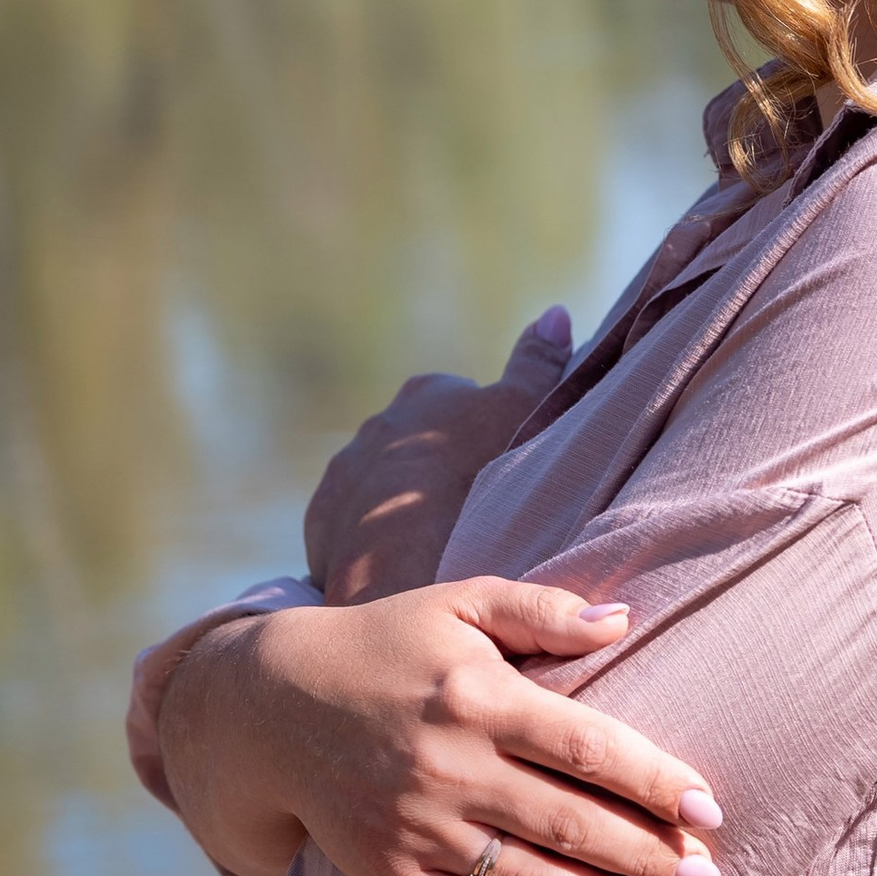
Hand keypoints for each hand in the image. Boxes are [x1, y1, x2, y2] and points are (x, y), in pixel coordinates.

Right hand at [151, 575, 726, 875]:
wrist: (271, 706)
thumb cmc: (387, 645)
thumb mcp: (458, 603)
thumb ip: (540, 609)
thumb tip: (623, 620)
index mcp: (477, 695)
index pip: (588, 747)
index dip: (655, 782)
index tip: (707, 810)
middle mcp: (448, 766)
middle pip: (570, 823)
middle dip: (647, 855)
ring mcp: (414, 827)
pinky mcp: (387, 873)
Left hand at [303, 307, 573, 603]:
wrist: (402, 551)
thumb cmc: (473, 475)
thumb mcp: (522, 412)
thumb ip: (537, 365)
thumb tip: (555, 312)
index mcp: (426, 394)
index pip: (458, 400)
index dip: (482, 430)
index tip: (499, 462)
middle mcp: (378, 425)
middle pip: (414, 441)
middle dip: (435, 465)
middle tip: (468, 504)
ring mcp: (344, 473)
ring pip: (378, 484)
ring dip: (400, 504)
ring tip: (433, 540)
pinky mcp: (321, 522)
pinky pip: (348, 527)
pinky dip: (370, 541)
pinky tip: (397, 564)